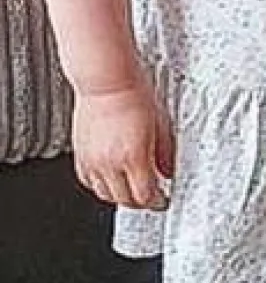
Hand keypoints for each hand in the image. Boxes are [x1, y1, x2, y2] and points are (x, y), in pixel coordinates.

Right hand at [72, 83, 173, 209]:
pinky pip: (88, 181)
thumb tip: (169, 171)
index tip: (163, 200)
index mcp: (133, 156)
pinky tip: (110, 179)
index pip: (145, 195)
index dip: (157, 202)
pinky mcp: (80, 154)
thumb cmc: (133, 92)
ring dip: (119, 197)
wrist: (106, 79)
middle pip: (124, 200)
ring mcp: (92, 160)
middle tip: (150, 197)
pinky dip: (100, 185)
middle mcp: (110, 162)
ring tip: (132, 191)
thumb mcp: (161, 123)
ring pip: (104, 194)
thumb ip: (166, 153)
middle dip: (140, 202)